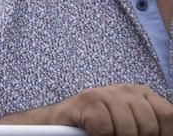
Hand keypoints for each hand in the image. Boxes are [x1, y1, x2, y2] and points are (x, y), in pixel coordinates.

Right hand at [43, 85, 172, 135]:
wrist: (60, 123)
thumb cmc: (99, 127)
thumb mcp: (132, 126)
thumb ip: (150, 127)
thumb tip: (166, 133)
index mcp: (143, 96)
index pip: (168, 115)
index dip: (162, 133)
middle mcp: (127, 90)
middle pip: (149, 125)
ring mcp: (105, 93)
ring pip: (128, 128)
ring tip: (107, 134)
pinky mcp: (86, 101)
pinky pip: (105, 128)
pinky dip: (99, 135)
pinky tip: (92, 131)